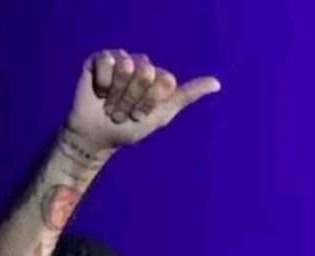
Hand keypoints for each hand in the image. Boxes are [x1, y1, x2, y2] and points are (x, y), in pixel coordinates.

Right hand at [67, 49, 220, 150]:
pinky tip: (99, 93)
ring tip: (110, 105)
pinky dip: (102, 85)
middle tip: (123, 111)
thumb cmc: (129, 129)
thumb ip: (187, 96)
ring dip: (116, 95)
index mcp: (157, 75)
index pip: (165, 81)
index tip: (140, 115)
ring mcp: (119, 58)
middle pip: (146, 73)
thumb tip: (217, 83)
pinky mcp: (99, 59)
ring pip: (125, 68)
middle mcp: (140, 63)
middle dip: (132, 100)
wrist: (97, 137)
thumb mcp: (162, 116)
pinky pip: (106, 63)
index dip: (150, 103)